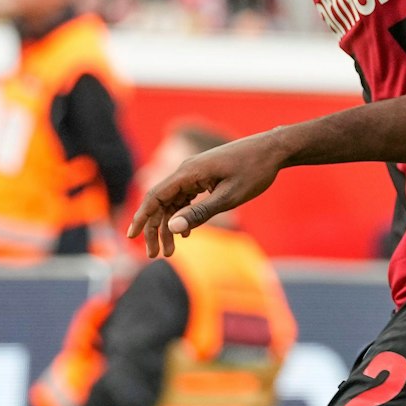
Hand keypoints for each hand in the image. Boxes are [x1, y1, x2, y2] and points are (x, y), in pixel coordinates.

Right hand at [128, 133, 288, 257]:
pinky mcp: (204, 175)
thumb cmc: (254, 171)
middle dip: (155, 229)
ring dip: (170, 225)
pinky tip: (185, 233)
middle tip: (155, 255)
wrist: (274, 150)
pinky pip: (185, 197)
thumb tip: (172, 228)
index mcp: (189, 172)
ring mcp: (195, 172)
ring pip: (173, 201)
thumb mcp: (230, 197)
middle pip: (161, 202)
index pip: (155, 196)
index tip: (131, 237)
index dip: (141, 217)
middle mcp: (187, 170)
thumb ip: (201, 213)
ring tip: (170, 251)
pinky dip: (183, 214)